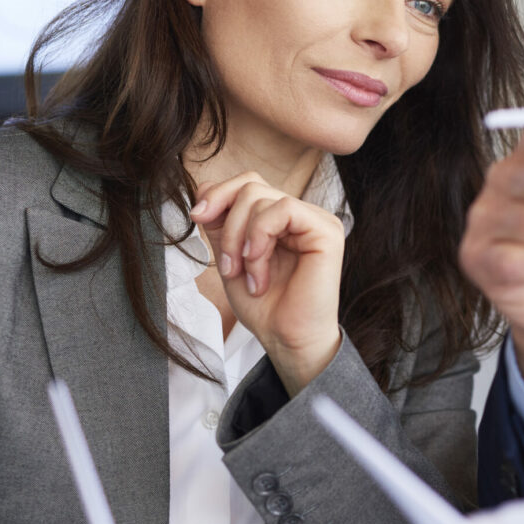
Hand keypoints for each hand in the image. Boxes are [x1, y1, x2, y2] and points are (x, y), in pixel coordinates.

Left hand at [190, 172, 345, 395]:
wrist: (286, 340)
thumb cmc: (265, 307)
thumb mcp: (231, 257)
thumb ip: (221, 224)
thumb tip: (204, 190)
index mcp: (280, 219)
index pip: (247, 183)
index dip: (218, 194)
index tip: (197, 219)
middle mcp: (300, 215)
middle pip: (250, 185)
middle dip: (227, 225)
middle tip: (226, 266)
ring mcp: (315, 220)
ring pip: (261, 197)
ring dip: (241, 240)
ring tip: (247, 276)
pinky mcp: (326, 230)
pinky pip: (283, 209)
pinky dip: (260, 237)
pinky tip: (259, 268)